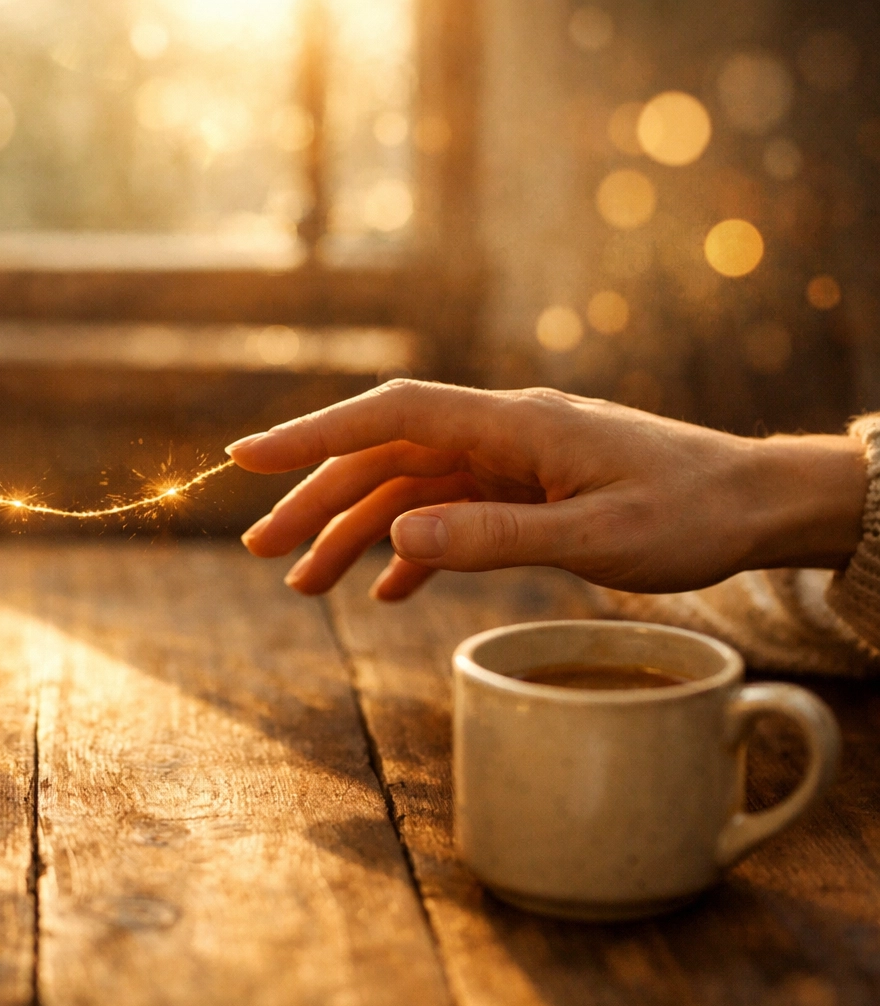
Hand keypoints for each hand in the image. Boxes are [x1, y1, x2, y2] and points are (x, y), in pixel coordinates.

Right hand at [228, 380, 865, 598]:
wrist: (757, 506)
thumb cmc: (690, 513)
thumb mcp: (595, 534)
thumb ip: (494, 536)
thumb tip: (395, 535)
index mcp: (514, 425)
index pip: (393, 414)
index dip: (314, 432)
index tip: (248, 457)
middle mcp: (500, 434)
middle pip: (385, 457)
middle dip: (316, 500)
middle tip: (260, 549)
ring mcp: (509, 462)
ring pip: (407, 490)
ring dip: (352, 534)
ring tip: (303, 584)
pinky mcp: (523, 491)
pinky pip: (447, 515)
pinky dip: (410, 551)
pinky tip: (384, 591)